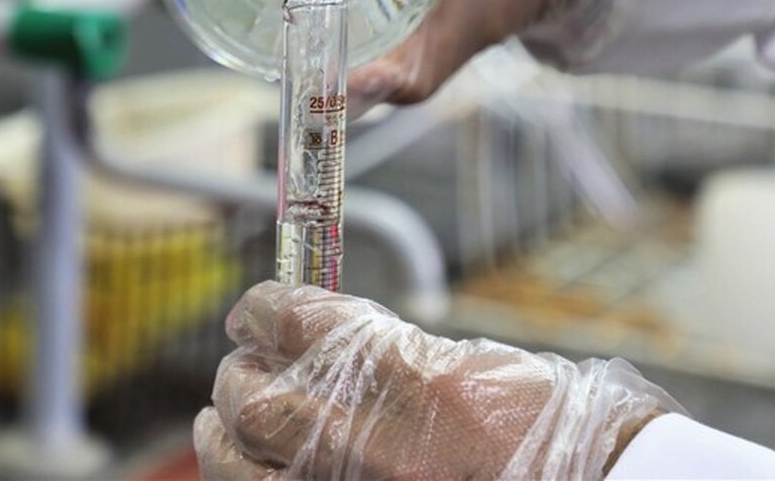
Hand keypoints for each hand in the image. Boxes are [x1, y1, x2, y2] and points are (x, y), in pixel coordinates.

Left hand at [194, 282, 678, 479]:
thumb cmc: (553, 428)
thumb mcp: (475, 364)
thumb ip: (395, 353)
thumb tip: (333, 341)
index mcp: (398, 368)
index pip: (288, 317)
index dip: (261, 309)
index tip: (255, 311)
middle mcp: (360, 431)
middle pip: (249, 392)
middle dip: (238, 371)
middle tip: (242, 365)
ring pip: (233, 457)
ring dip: (220, 432)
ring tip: (221, 420)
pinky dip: (247, 478)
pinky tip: (249, 468)